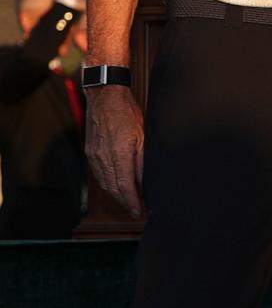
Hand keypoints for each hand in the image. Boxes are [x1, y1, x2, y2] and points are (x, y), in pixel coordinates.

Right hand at [85, 85, 144, 215]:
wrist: (105, 97)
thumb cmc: (127, 112)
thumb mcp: (143, 134)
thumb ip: (143, 159)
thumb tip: (146, 179)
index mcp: (119, 153)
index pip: (125, 185)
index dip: (133, 200)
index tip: (140, 210)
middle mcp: (103, 157)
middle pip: (113, 188)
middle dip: (125, 201)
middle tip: (136, 209)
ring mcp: (94, 155)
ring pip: (104, 183)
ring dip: (116, 195)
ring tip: (129, 201)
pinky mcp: (89, 152)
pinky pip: (98, 174)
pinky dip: (108, 184)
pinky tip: (116, 186)